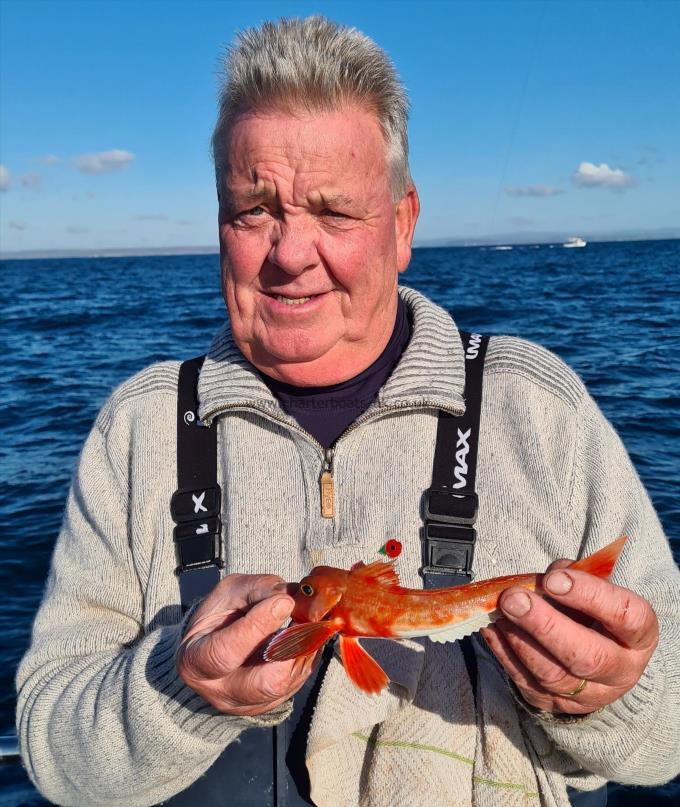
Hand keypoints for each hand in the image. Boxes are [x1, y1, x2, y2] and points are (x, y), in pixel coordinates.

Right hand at [177, 573, 315, 715]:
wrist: (216, 646)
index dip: (258, 626)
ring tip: (312, 623)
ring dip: (305, 651)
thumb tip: (290, 597)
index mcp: (196, 661)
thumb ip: (257, 590)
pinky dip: (307, 658)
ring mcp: (246, 704)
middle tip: (308, 620)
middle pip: (264, 683)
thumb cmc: (219, 616)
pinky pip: (297, 684)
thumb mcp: (228, 593)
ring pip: (287, 684)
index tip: (284, 602)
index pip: (226, 652)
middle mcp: (220, 691)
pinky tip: (308, 637)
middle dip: (291, 648)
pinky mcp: (269, 705)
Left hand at [481, 558, 658, 714]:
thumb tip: (540, 581)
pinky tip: (493, 629)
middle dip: (544, 625)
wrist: (594, 657)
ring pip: (552, 675)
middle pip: (587, 656)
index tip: (554, 579)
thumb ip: (571, 577)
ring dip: (519, 640)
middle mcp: (620, 670)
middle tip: (514, 599)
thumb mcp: (593, 588)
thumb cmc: (591, 613)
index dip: (589, 596)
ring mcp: (589, 694)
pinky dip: (504, 653)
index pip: (624, 616)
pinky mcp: (556, 704)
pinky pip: (526, 683)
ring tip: (501, 611)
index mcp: (638, 635)